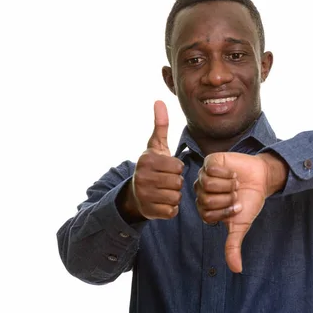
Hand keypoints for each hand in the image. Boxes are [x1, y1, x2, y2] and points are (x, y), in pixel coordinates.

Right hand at [125, 101, 183, 219]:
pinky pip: (172, 211)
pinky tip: (162, 202)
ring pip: (176, 197)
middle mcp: (142, 178)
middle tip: (165, 181)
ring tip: (163, 191)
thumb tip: (160, 101)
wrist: (134, 193)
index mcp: (147, 161)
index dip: (176, 168)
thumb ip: (161, 125)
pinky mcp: (148, 212)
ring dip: (174, 196)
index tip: (167, 168)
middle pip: (178, 182)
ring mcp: (144, 196)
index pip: (178, 166)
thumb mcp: (155, 146)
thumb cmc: (151, 167)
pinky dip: (170, 209)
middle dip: (176, 182)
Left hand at [194, 152, 286, 272]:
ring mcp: (204, 176)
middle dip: (227, 198)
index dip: (225, 211)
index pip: (207, 213)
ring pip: (208, 183)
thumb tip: (237, 270)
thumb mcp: (241, 225)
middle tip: (237, 194)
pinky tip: (233, 172)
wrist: (261, 179)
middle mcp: (201, 192)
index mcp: (204, 208)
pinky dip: (227, 172)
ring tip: (236, 182)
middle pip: (206, 198)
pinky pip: (212, 168)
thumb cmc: (250, 201)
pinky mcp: (210, 161)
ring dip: (228, 184)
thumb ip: (233, 246)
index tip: (237, 207)